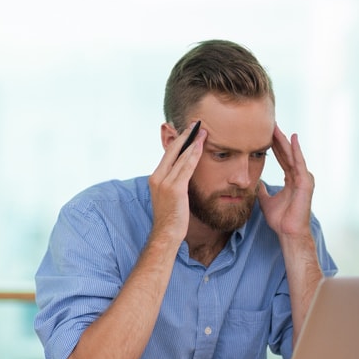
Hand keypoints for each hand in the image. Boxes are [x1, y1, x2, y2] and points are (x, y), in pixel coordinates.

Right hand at [148, 122, 205, 241]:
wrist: (166, 234)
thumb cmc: (171, 218)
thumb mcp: (169, 196)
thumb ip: (173, 183)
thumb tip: (183, 173)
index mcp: (155, 177)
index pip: (168, 154)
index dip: (179, 140)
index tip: (188, 130)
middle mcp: (157, 177)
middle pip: (172, 150)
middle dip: (185, 136)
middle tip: (196, 123)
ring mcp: (165, 182)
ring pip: (181, 156)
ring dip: (192, 142)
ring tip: (202, 130)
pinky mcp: (175, 188)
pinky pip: (186, 167)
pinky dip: (194, 154)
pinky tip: (201, 145)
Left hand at [258, 124, 314, 237]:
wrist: (288, 232)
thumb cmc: (280, 220)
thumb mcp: (266, 201)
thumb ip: (262, 191)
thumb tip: (256, 184)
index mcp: (290, 179)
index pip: (281, 158)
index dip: (273, 145)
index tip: (265, 133)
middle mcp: (298, 176)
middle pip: (286, 153)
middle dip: (278, 139)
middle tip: (270, 123)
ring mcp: (303, 178)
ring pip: (292, 155)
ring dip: (285, 141)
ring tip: (277, 127)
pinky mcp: (306, 182)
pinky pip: (299, 163)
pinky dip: (296, 151)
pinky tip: (292, 139)